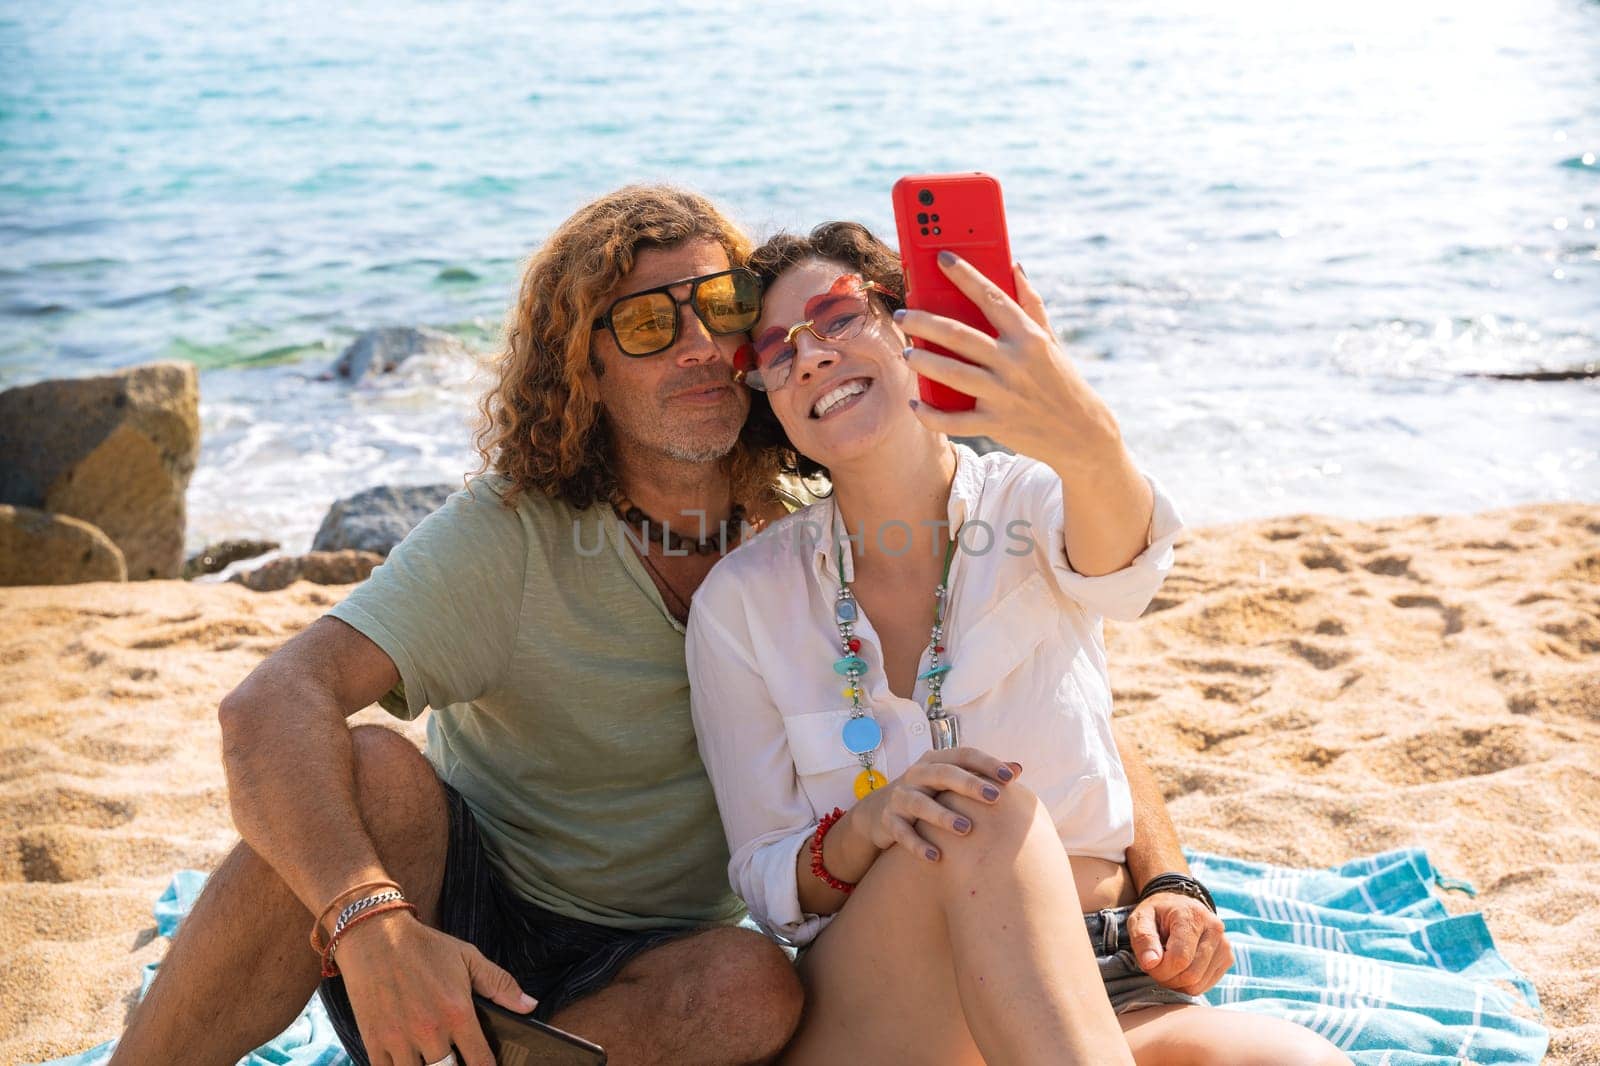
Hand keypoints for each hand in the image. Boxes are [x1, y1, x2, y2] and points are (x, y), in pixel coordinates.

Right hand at [334, 908, 536, 1065]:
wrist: (375, 936)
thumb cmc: (424, 947)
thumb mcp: (468, 958)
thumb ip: (500, 985)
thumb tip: (529, 1006)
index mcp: (457, 1013)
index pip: (481, 1063)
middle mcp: (430, 1031)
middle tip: (456, 1057)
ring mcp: (399, 1040)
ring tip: (434, 1057)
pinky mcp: (374, 1042)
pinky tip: (408, 1059)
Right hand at [851, 747, 1020, 861]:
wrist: (879, 812)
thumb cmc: (929, 795)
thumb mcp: (951, 781)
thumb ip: (982, 775)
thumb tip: (1018, 769)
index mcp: (936, 761)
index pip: (964, 755)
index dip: (987, 764)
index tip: (1011, 777)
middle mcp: (916, 774)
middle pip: (943, 774)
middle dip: (969, 784)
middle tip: (994, 796)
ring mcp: (900, 797)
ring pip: (919, 803)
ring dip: (942, 815)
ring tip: (966, 829)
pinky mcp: (887, 820)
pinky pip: (901, 832)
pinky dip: (917, 844)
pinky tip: (936, 857)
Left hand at [897, 253, 1123, 477]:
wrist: (1082, 434)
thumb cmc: (1062, 380)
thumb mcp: (1052, 341)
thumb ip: (1032, 305)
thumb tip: (1015, 267)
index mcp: (1029, 337)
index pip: (992, 298)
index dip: (966, 276)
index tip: (942, 258)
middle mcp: (1014, 363)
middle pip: (959, 336)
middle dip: (924, 322)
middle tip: (902, 315)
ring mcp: (1003, 395)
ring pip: (951, 374)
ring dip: (923, 361)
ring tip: (907, 352)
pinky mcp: (995, 424)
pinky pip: (953, 421)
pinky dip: (930, 414)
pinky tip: (914, 404)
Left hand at [1125, 892, 1233, 994]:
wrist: (1179, 907)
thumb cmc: (1158, 914)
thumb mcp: (1141, 918)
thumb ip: (1143, 938)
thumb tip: (1151, 963)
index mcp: (1193, 916)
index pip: (1180, 958)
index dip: (1160, 969)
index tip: (1149, 962)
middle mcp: (1214, 929)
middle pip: (1191, 975)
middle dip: (1167, 978)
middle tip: (1155, 966)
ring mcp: (1224, 946)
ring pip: (1198, 985)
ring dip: (1176, 983)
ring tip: (1167, 965)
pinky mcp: (1227, 959)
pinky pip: (1204, 986)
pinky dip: (1188, 984)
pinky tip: (1180, 968)